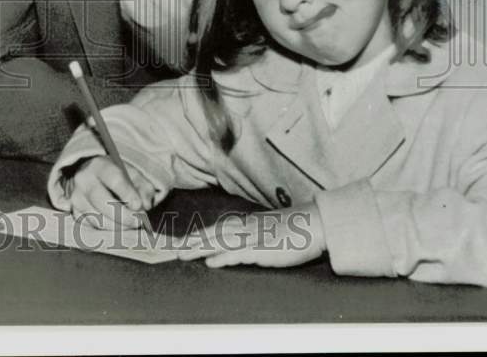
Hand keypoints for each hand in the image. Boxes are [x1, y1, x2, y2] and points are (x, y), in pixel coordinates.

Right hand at [65, 156, 156, 229]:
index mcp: (99, 165)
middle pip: (102, 201)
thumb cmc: (115, 175)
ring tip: (131, 225)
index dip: (127, 193)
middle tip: (138, 222)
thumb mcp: (132, 173)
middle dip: (123, 215)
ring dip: (118, 226)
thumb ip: (143, 187)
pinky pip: (92, 227)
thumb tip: (146, 205)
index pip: (114, 179)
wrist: (90, 174)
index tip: (139, 206)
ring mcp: (77, 197)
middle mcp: (84, 180)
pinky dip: (108, 230)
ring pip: (97, 218)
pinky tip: (119, 227)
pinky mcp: (75, 212)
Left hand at [177, 205, 325, 267]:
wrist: (312, 224)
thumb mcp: (266, 232)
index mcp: (245, 224)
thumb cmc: (291, 229)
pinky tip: (211, 262)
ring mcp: (252, 238)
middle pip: (212, 234)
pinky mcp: (262, 249)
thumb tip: (232, 247)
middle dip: (192, 242)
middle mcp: (245, 228)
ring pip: (220, 243)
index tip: (182, 242)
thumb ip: (249, 238)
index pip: (216, 230)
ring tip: (183, 255)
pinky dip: (223, 258)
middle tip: (174, 250)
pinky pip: (238, 254)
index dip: (198, 236)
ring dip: (200, 249)